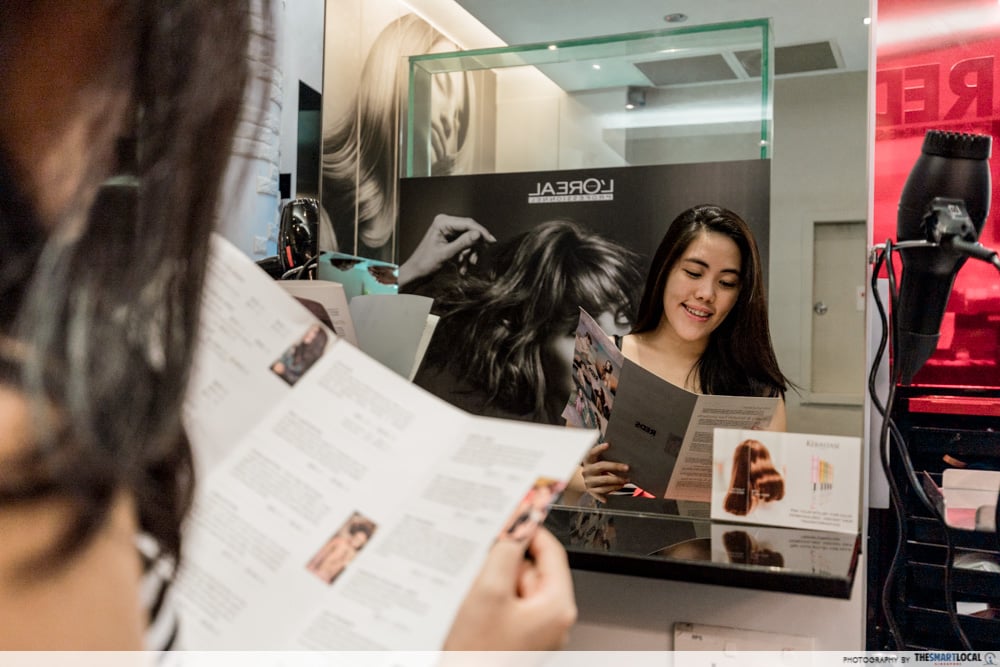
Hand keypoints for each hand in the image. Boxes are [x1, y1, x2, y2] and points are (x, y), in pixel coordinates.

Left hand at [398, 214, 494, 286]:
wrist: (416, 273)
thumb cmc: (425, 263)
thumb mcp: (446, 254)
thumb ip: (463, 243)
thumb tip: (478, 234)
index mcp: (442, 222)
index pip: (468, 223)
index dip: (481, 232)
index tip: (491, 241)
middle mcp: (446, 223)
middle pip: (470, 231)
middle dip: (475, 247)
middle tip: (477, 259)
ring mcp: (448, 231)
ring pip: (469, 240)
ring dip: (470, 254)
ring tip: (468, 266)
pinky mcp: (450, 239)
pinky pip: (464, 245)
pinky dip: (466, 256)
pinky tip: (463, 267)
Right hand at [443, 528, 575, 650]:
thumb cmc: (476, 654)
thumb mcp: (489, 590)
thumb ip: (506, 550)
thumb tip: (518, 522)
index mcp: (557, 607)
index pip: (550, 551)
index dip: (529, 530)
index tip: (512, 516)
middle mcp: (552, 621)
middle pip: (531, 569)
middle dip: (505, 564)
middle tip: (481, 571)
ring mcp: (535, 632)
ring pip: (516, 587)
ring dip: (495, 584)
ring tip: (476, 603)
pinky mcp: (518, 639)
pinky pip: (508, 606)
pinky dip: (491, 601)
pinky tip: (475, 612)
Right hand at [581, 442, 628, 503]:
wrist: (587, 481)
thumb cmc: (597, 468)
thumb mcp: (597, 462)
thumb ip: (606, 457)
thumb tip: (622, 452)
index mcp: (588, 461)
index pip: (592, 453)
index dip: (599, 448)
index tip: (608, 444)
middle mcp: (587, 470)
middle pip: (601, 466)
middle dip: (615, 466)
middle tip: (627, 467)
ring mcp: (589, 481)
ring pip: (604, 480)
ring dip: (617, 480)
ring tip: (626, 480)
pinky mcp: (592, 491)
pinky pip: (604, 490)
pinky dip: (613, 489)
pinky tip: (620, 486)